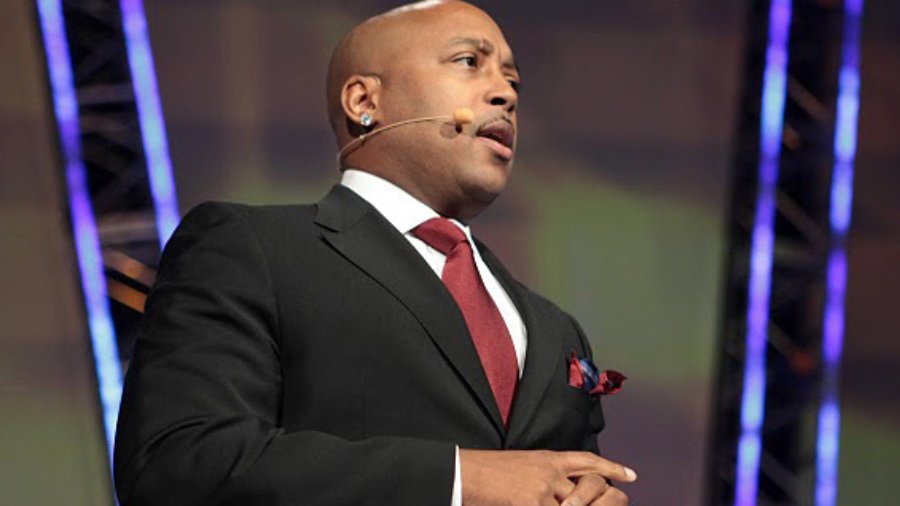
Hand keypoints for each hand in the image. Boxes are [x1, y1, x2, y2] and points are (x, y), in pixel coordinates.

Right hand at [459, 449, 635, 505]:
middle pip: (588, 489)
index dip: (610, 467)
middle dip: (602, 502)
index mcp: (545, 458)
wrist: (462, 472)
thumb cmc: (484, 471)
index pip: (585, 460)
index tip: (630, 475)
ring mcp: (542, 489)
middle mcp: (549, 471)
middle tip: (620, 501)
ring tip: (564, 503)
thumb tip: (554, 490)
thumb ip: (540, 475)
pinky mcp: (532, 504)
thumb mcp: (519, 465)